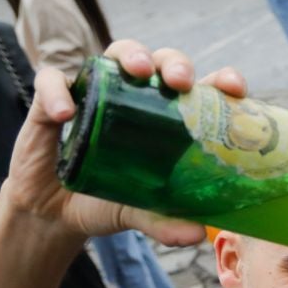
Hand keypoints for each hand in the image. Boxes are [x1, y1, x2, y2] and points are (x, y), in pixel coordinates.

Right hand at [0, 40, 240, 245]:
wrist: (55, 214)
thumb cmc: (107, 202)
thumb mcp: (139, 214)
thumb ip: (165, 223)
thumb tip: (196, 233)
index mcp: (168, 119)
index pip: (200, 88)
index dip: (220, 80)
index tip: (235, 88)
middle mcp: (136, 97)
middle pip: (162, 63)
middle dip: (175, 64)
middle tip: (180, 82)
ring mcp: (96, 92)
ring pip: (116, 53)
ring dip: (131, 55)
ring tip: (139, 72)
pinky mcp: (52, 100)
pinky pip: (53, 82)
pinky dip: (58, 92)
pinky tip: (67, 113)